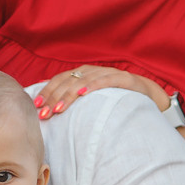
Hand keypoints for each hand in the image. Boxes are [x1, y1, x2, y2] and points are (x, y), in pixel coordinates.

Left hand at [33, 64, 168, 121]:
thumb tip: (50, 109)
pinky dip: (93, 85)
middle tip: (44, 113)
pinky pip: (105, 80)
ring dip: (69, 94)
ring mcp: (108, 73)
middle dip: (54, 97)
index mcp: (83, 75)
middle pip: (68, 80)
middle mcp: (93, 71)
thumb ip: (74, 100)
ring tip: (59, 108)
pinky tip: (83, 93)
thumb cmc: (116, 99)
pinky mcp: (123, 78)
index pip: (59, 80)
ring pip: (83, 80)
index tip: (36, 106)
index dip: (47, 91)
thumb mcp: (92, 100)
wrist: (148, 94)